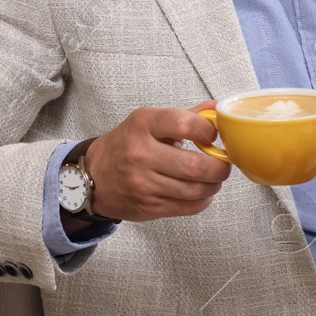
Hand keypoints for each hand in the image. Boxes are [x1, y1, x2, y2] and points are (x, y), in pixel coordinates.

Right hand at [80, 100, 231, 221]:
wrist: (93, 176)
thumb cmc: (127, 145)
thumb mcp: (149, 121)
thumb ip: (186, 116)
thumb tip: (218, 109)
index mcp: (143, 125)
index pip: (185, 124)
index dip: (209, 131)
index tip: (213, 136)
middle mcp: (141, 154)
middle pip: (196, 165)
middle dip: (219, 166)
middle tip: (222, 163)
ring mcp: (144, 183)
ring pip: (197, 189)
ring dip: (214, 184)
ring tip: (213, 177)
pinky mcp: (148, 206)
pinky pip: (189, 207)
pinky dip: (203, 199)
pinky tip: (201, 192)